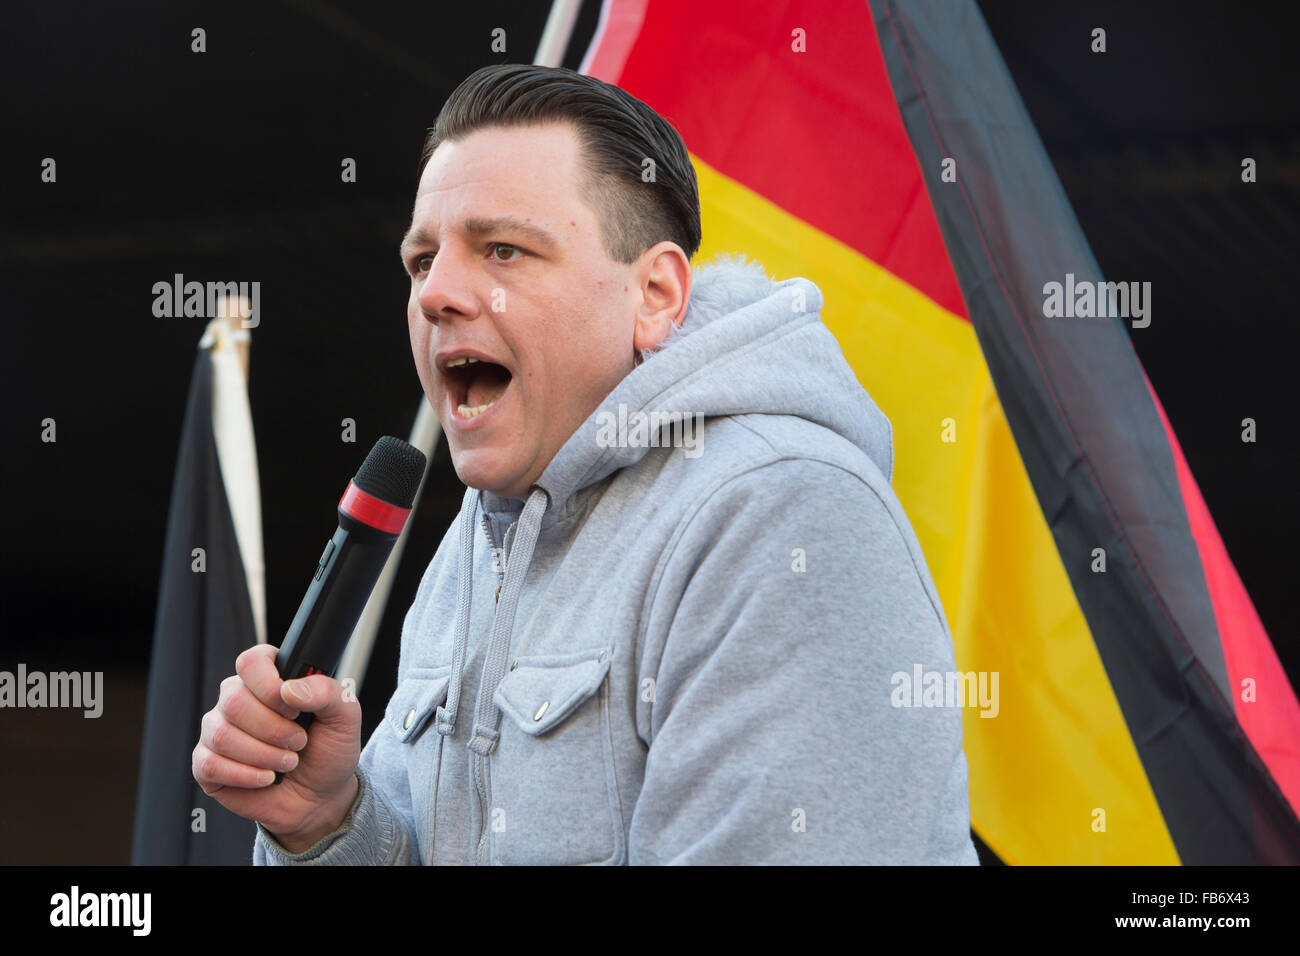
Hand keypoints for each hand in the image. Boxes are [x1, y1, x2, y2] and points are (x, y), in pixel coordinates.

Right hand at [193, 643, 361, 852]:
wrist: (320, 798)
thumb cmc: (328, 751)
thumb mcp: (344, 717)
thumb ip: (327, 692)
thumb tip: (290, 689)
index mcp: (268, 679)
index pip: (251, 662)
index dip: (270, 686)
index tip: (295, 709)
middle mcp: (237, 699)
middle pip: (234, 700)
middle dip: (274, 729)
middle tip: (298, 743)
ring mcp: (218, 731)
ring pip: (222, 734)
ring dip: (264, 755)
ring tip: (287, 762)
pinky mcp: (206, 764)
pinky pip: (209, 764)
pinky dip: (246, 776)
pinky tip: (266, 778)